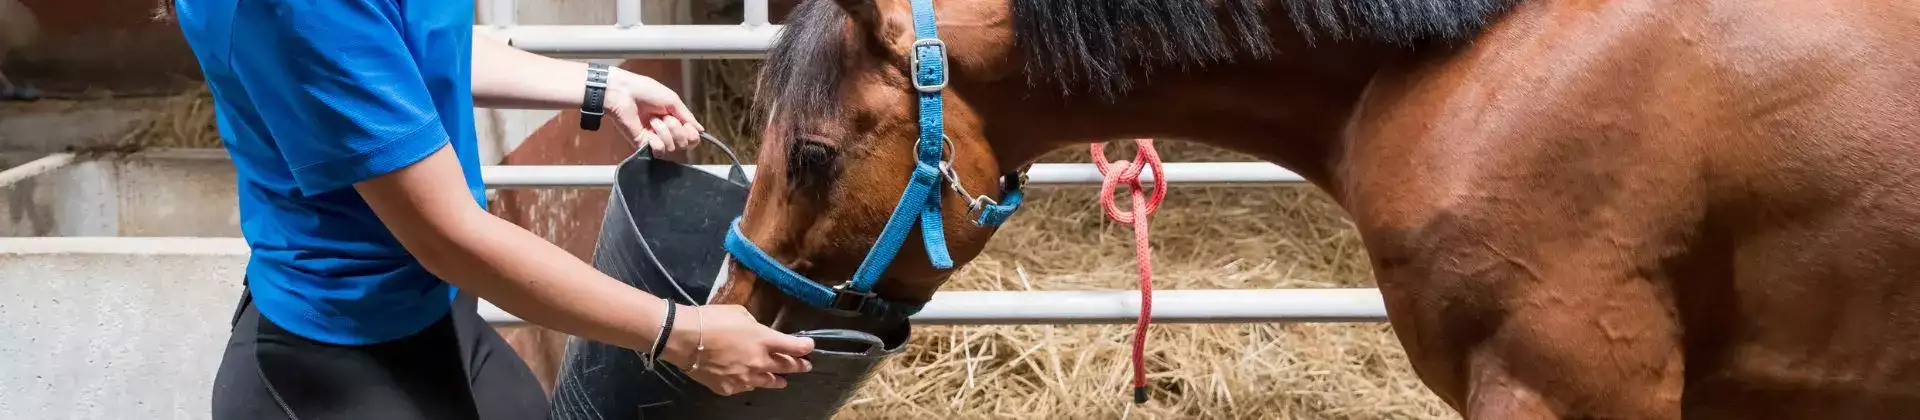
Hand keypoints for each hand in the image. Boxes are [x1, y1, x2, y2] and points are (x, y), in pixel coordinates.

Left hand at [603, 68, 706, 152]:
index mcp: (674, 121)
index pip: (692, 138)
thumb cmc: (645, 90)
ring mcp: (654, 139)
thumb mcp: (673, 100)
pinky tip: (650, 128)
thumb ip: (687, 117)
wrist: (624, 92)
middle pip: (685, 144)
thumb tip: (701, 130)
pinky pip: (659, 151)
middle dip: (678, 129)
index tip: (685, 122)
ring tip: (653, 119)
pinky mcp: (643, 145)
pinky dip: (658, 140)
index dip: (692, 133)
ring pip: (673, 148)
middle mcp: (666, 132)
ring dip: (665, 131)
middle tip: (666, 117)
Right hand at [660, 304, 814, 395]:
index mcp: (764, 340)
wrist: (685, 339)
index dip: (805, 347)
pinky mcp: (729, 388)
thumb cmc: (712, 319)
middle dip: (799, 366)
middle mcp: (759, 362)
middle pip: (786, 367)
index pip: (793, 346)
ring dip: (778, 380)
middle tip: (806, 366)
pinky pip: (745, 387)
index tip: (810, 346)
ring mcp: (745, 378)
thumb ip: (754, 326)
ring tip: (783, 381)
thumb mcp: (739, 313)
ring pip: (768, 383)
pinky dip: (749, 383)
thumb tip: (757, 333)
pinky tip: (749, 381)